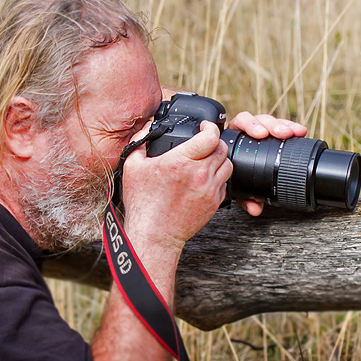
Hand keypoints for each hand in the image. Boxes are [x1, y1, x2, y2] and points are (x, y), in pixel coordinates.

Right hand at [121, 120, 232, 251]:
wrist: (154, 234)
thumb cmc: (142, 203)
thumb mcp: (132, 166)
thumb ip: (141, 141)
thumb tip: (148, 126)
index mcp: (180, 161)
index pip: (210, 137)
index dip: (210, 127)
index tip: (205, 127)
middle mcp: (199, 174)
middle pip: (222, 148)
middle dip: (215, 142)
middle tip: (205, 143)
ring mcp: (209, 189)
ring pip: (227, 164)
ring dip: (219, 159)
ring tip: (207, 160)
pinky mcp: (214, 202)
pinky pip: (225, 183)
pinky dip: (218, 177)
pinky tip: (205, 178)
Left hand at [225, 112, 307, 215]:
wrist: (232, 175)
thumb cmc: (233, 176)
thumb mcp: (237, 186)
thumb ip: (243, 196)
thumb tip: (255, 208)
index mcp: (233, 138)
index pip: (239, 123)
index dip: (250, 126)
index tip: (261, 134)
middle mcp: (245, 131)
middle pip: (258, 120)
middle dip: (271, 125)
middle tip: (282, 133)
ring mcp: (259, 130)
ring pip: (270, 122)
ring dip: (283, 125)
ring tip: (294, 132)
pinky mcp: (271, 131)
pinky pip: (282, 127)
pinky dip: (291, 128)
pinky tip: (300, 132)